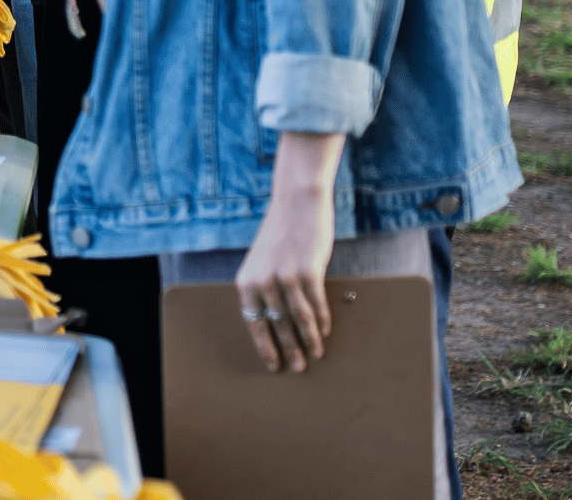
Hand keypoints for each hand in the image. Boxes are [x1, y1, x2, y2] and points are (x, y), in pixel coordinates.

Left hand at [233, 133, 346, 372]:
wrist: (296, 202)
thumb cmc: (281, 234)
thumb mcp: (263, 261)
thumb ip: (265, 287)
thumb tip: (277, 323)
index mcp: (246, 280)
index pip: (253, 323)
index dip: (265, 347)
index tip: (274, 366)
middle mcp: (262, 281)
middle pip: (277, 326)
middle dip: (289, 350)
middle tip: (299, 368)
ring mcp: (285, 276)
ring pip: (298, 319)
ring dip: (309, 339)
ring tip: (316, 354)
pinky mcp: (308, 271)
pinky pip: (316, 304)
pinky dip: (322, 319)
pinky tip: (325, 330)